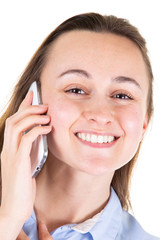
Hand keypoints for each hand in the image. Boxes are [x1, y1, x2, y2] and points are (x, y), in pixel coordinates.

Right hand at [0, 91, 51, 237]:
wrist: (14, 208)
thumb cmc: (22, 187)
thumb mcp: (27, 163)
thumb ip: (30, 149)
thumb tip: (40, 134)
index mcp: (10, 149)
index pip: (14, 122)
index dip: (23, 107)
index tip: (33, 95)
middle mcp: (7, 149)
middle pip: (13, 120)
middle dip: (28, 109)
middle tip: (44, 104)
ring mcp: (10, 155)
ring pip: (16, 126)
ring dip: (32, 117)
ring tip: (47, 114)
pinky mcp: (17, 162)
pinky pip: (26, 139)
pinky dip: (37, 130)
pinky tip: (48, 128)